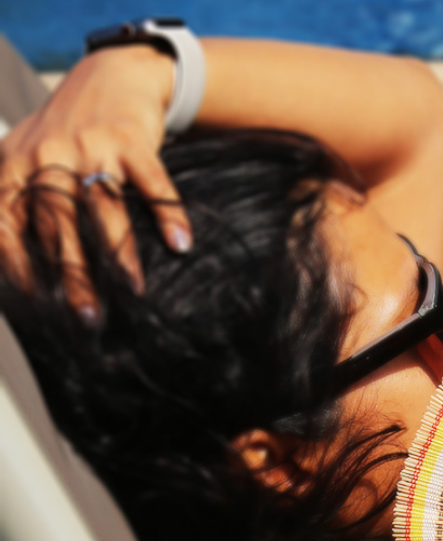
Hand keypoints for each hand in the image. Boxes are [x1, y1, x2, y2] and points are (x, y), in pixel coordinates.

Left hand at [0, 45, 191, 313]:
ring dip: (120, 251)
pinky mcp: (132, 138)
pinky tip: (181, 244)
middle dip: (73, 273)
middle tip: (88, 316)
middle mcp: (47, 155)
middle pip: (58, 223)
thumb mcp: (28, 163)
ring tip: (134, 291)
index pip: (7, 222)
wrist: (110, 77)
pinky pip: (152, 182)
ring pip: (104, 206)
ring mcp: (91, 144)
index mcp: (15, 167)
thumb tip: (18, 281)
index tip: (40, 307)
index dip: (20, 265)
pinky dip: (168, 213)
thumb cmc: (68, 136)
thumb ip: (19, 209)